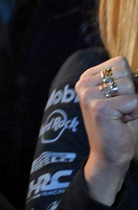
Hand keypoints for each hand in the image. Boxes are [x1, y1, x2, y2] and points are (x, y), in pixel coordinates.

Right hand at [76, 57, 137, 204]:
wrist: (110, 154)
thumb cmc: (120, 125)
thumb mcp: (123, 97)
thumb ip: (129, 81)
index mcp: (87, 77)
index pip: (119, 63)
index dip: (129, 82)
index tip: (119, 99)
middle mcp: (83, 83)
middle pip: (124, 72)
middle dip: (132, 93)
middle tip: (121, 110)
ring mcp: (89, 95)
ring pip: (129, 86)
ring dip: (133, 104)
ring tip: (121, 116)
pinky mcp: (99, 108)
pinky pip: (133, 101)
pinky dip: (135, 112)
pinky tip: (122, 122)